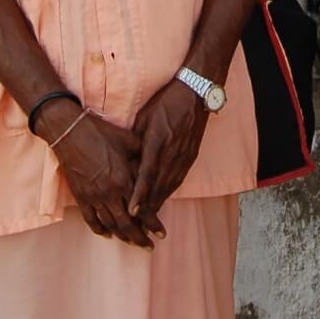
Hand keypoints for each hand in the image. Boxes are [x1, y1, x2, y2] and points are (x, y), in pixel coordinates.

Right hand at [47, 106, 153, 246]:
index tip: (161, 234)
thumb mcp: (129, 140)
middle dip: (139, 238)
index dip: (153, 224)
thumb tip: (156, 163)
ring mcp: (93, 196)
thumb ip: (144, 156)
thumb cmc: (101, 132)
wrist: (70, 131)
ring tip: (132, 242)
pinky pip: (91, 220)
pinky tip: (108, 234)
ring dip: (122, 237)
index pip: (142, 209)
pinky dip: (100, 229)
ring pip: (110, 225)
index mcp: (124, 179)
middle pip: (126, 225)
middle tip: (148, 246)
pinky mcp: (80, 196)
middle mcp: (110, 192)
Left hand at [128, 80, 210, 237]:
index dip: (138, 194)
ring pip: (169, 186)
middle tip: (137, 224)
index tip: (132, 211)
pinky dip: (168, 193)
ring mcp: (183, 156)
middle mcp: (171, 153)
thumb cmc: (165, 102)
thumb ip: (135, 141)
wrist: (196, 93)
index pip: (146, 174)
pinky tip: (161, 202)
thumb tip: (124, 160)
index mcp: (157, 141)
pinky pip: (178, 180)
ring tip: (147, 221)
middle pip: (158, 186)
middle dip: (147, 208)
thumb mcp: (144, 118)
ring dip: (158, 204)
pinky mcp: (191, 157)